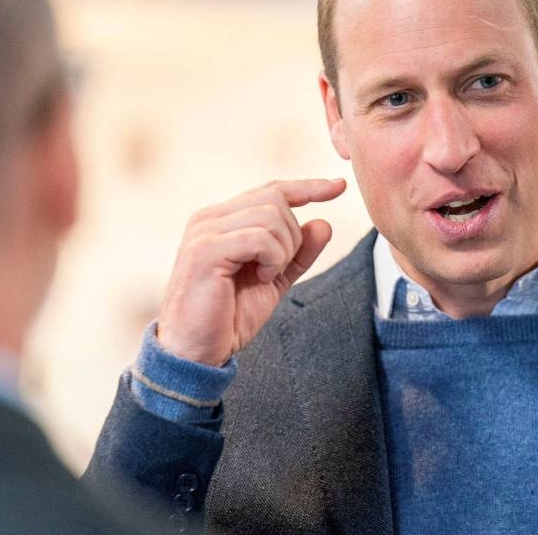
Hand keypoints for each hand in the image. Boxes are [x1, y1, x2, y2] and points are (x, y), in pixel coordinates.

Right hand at [157, 178, 346, 365]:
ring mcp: (205, 231)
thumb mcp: (276, 280)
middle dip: (293, 236)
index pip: (272, 190)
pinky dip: (272, 259)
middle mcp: (210, 218)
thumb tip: (324, 223)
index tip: (339, 186)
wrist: (197, 351)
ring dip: (283, 250)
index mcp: (223, 220)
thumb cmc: (230, 316)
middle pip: (275, 199)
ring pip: (270, 215)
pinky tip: (261, 278)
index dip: (308, 187)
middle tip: (278, 269)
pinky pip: (259, 237)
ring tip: (266, 276)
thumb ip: (299, 253)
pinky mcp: (205, 249)